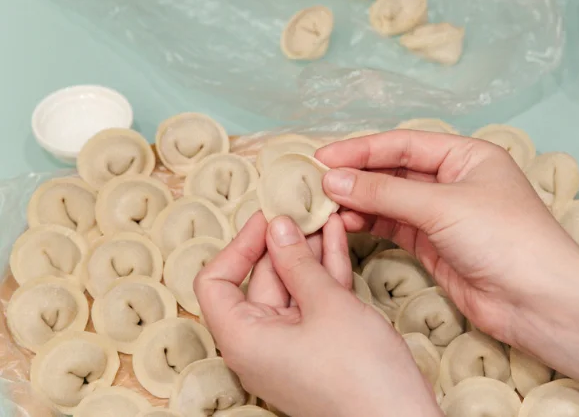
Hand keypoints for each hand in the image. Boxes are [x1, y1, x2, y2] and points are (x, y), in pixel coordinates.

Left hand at [194, 213, 441, 416]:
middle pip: (259, 280)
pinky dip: (323, 272)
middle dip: (283, 241)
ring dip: (308, 251)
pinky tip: (336, 237)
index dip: (239, 245)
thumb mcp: (327, 305)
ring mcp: (290, 345)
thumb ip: (298, 262)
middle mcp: (259, 344)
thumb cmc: (360, 374)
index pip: (215, 282)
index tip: (268, 216)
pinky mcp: (317, 345)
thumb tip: (278, 225)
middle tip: (303, 205)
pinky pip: (312, 301)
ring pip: (292, 286)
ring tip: (323, 212)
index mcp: (243, 338)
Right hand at [315, 130, 578, 344]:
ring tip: (325, 205)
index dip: (361, 149)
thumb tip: (334, 179)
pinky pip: (395, 227)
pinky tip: (346, 223)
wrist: (538, 300)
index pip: (403, 144)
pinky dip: (370, 224)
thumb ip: (385, 192)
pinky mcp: (434, 245)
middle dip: (357, 176)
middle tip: (316, 182)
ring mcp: (443, 215)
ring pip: (391, 200)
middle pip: (394, 170)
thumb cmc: (504, 238)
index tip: (322, 156)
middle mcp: (453, 180)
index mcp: (466, 156)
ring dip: (360, 201)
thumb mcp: (442, 206)